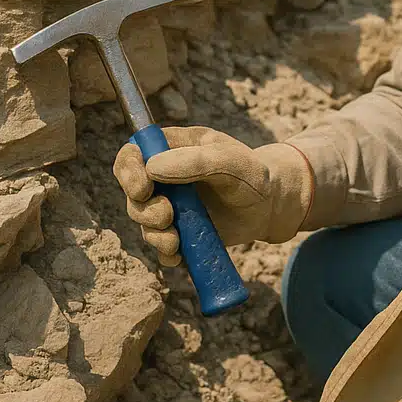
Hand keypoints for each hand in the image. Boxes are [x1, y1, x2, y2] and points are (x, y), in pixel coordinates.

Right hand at [112, 126, 313, 266]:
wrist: (272, 206)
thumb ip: (197, 160)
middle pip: (132, 192)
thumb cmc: (254, 174)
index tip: (144, 189)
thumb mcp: (232, 161)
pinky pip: (161, 247)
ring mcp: (171, 205)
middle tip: (167, 216)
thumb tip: (152, 167)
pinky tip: (180, 253)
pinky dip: (166, 253)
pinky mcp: (180, 231)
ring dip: (154, 233)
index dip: (129, 171)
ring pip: (143, 222)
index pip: (133, 153)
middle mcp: (166, 177)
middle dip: (143, 209)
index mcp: (174, 148)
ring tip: (176, 238)